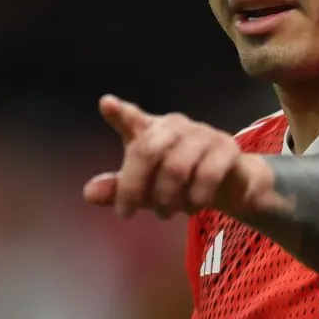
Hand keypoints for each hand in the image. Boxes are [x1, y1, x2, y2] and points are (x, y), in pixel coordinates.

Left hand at [83, 95, 269, 218]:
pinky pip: (207, 175)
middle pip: (147, 150)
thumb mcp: (145, 188)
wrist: (229, 183)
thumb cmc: (178, 181)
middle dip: (133, 186)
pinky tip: (193, 209)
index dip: (120, 113)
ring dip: (166, 198)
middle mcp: (175, 126)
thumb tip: (88, 194)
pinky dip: (195, 199)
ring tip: (165, 214)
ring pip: (175, 167)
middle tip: (125, 214)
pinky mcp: (227, 148)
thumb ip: (118, 189)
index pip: (132, 118)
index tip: (106, 104)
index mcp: (151, 130)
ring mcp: (202, 134)